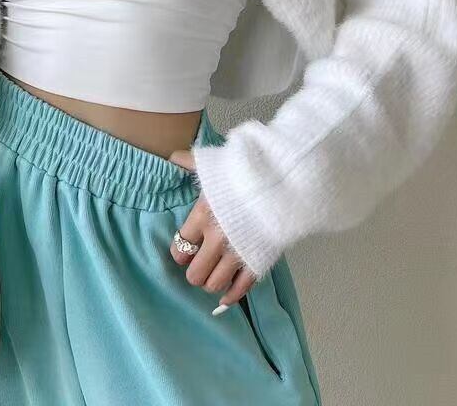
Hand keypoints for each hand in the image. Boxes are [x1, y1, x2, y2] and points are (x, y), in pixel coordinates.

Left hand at [168, 149, 256, 313]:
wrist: (284, 181)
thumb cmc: (246, 170)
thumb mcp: (214, 162)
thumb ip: (191, 162)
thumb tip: (172, 157)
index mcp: (202, 216)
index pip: (180, 246)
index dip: (179, 252)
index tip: (183, 251)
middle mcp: (216, 240)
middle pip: (194, 273)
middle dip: (195, 271)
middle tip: (199, 265)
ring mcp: (237, 254)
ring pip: (214, 285)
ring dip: (211, 283)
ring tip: (213, 275)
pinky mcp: (257, 262)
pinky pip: (240, 290)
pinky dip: (231, 297)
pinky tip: (225, 298)